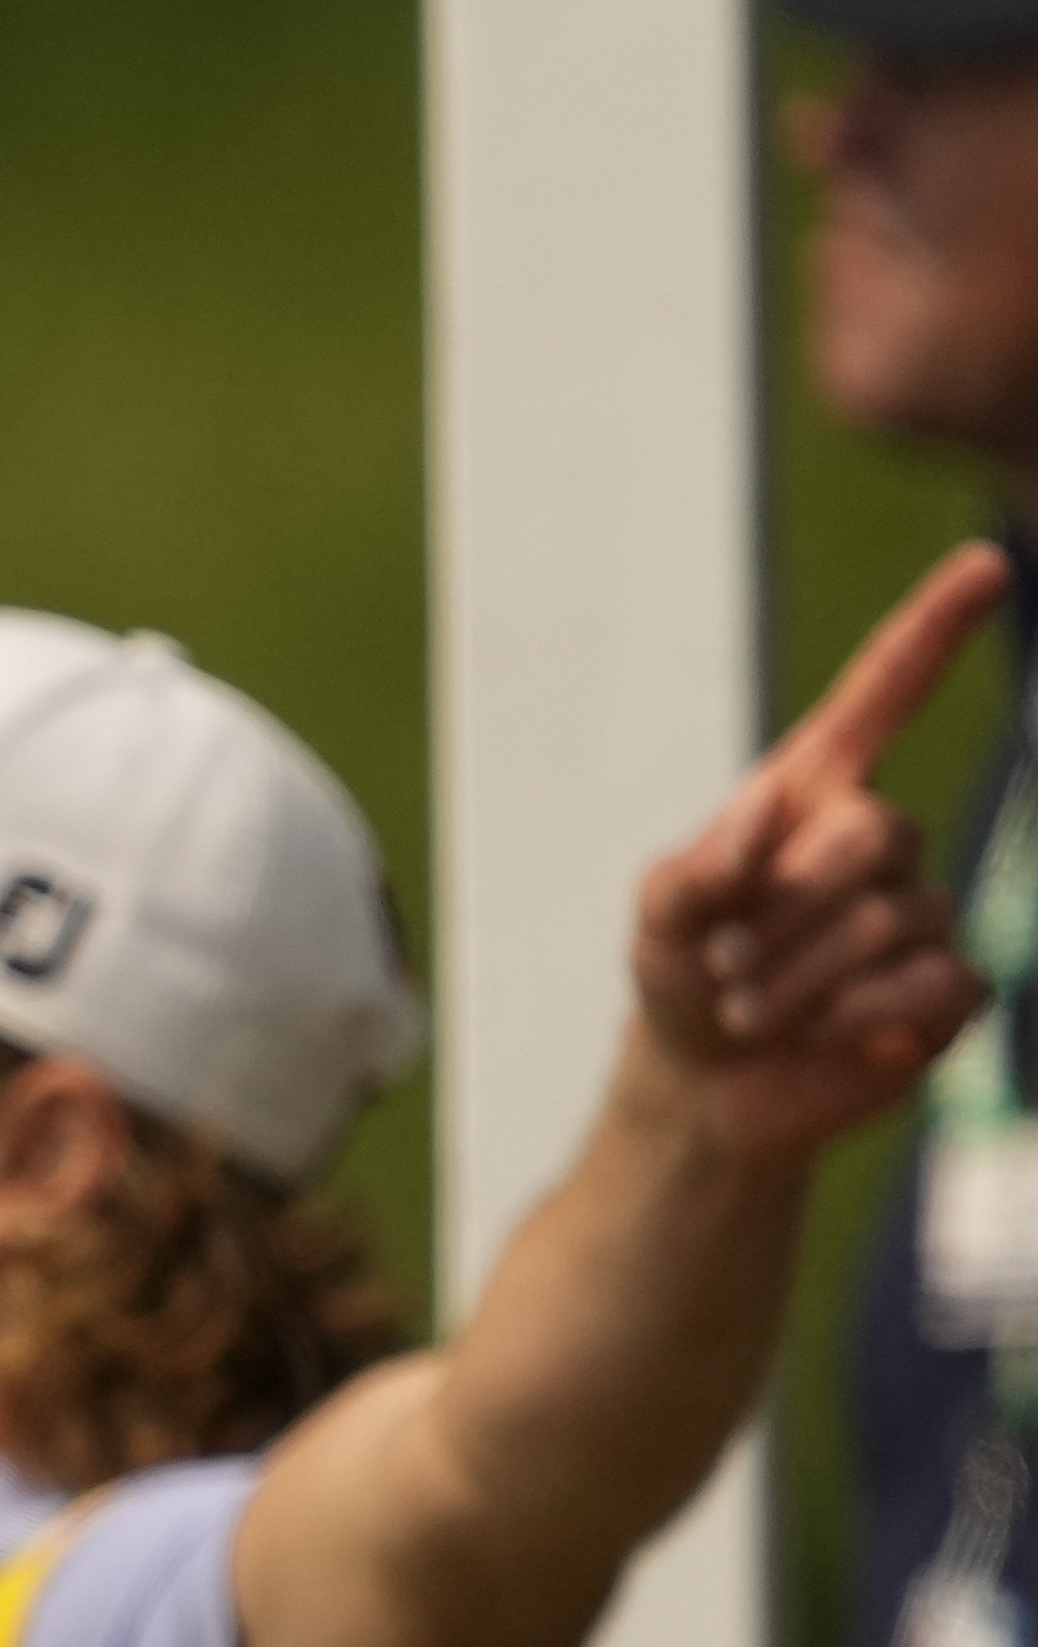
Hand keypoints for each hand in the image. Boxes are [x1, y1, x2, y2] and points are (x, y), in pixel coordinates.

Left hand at [623, 539, 1005, 1166]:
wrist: (706, 1083)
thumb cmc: (683, 977)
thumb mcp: (661, 916)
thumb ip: (699, 864)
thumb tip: (765, 813)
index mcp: (816, 797)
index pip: (884, 696)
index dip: (932, 630)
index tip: (986, 563)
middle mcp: (881, 842)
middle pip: (872, 836)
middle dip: (783, 910)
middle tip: (726, 966)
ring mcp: (923, 912)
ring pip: (888, 922)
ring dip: (796, 980)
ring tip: (750, 1010)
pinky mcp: (949, 989)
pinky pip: (932, 982)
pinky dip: (856, 1015)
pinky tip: (823, 1034)